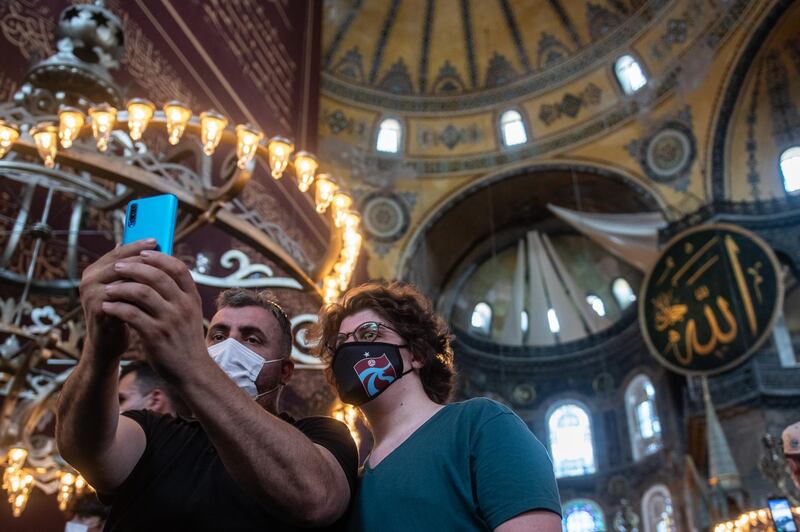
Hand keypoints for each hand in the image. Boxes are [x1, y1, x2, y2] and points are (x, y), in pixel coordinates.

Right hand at [79, 240, 157, 361]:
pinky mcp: (97, 308)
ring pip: (122, 276)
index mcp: (96, 270)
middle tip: (163, 252)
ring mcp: (90, 293)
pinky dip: (140, 291)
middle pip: (120, 261)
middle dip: (144, 257)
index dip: (137, 245)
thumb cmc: (122, 314)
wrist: (108, 345)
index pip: (119, 251)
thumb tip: (152, 247)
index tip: (157, 239)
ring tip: (164, 269)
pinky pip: (122, 294)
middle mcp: (89, 279)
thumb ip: (134, 271)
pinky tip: (157, 290)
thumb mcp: (128, 290)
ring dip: (144, 272)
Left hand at [101, 250, 206, 379]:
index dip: (159, 257)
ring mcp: (170, 320)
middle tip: (117, 267)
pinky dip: (117, 308)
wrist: (192, 370)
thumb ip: (178, 294)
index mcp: (192, 298)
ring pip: (141, 292)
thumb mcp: (190, 313)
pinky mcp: (155, 335)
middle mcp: (183, 306)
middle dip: (134, 267)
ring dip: (121, 287)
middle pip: (157, 275)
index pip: (178, 268)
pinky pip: (131, 314)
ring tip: (109, 288)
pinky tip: (108, 306)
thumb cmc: (185, 340)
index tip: (143, 252)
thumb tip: (159, 271)